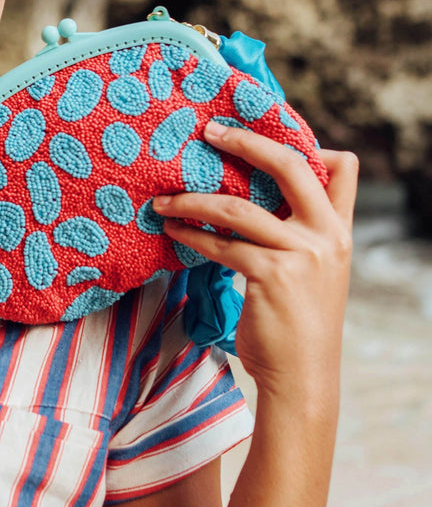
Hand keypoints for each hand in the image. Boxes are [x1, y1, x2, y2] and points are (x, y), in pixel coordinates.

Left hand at [150, 122, 358, 407]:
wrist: (303, 376)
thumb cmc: (297, 321)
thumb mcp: (312, 271)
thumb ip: (296, 233)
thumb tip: (249, 198)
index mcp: (338, 229)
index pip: (342, 169)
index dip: (309, 142)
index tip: (262, 130)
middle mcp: (326, 236)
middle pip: (289, 166)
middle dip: (246, 143)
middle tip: (209, 132)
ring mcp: (301, 254)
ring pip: (237, 209)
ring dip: (192, 201)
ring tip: (163, 201)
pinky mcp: (271, 275)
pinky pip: (220, 244)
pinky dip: (190, 234)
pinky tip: (172, 230)